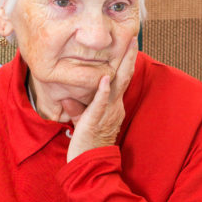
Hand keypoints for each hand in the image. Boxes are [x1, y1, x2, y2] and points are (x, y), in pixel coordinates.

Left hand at [65, 41, 137, 161]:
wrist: (90, 165)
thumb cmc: (87, 145)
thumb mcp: (82, 123)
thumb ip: (76, 109)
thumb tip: (68, 99)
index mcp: (112, 106)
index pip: (120, 79)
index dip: (124, 62)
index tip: (127, 45)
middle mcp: (114, 106)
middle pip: (124, 76)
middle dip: (128, 56)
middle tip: (133, 36)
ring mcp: (107, 112)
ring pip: (117, 85)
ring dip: (122, 65)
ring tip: (127, 47)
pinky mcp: (96, 120)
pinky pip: (101, 103)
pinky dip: (104, 90)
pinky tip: (106, 77)